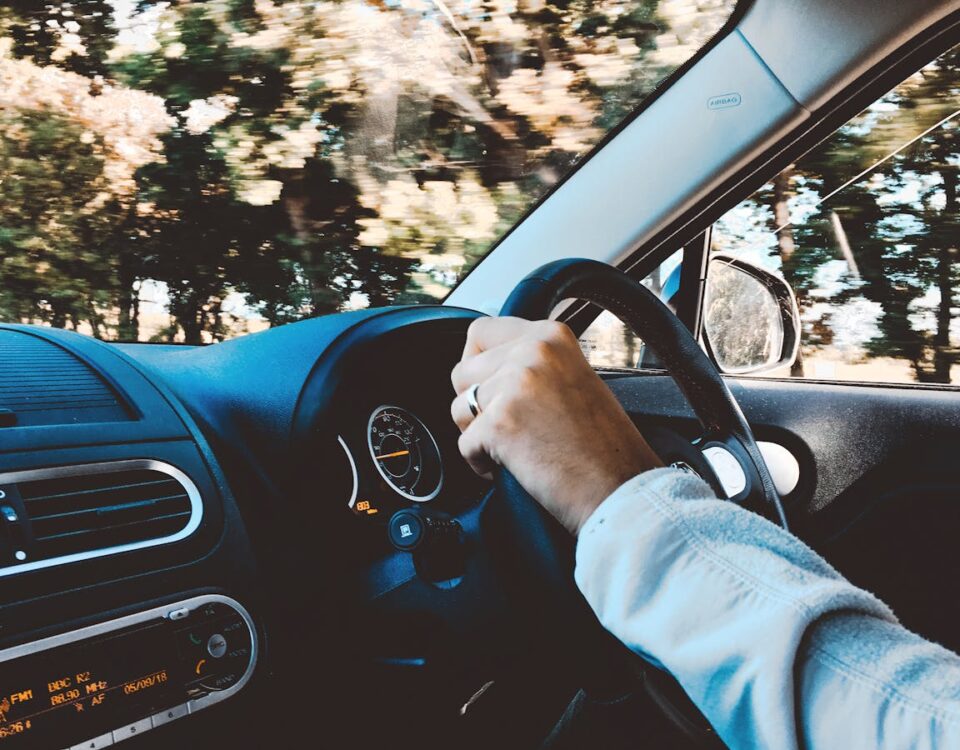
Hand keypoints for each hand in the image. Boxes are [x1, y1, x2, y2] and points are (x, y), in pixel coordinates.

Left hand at [451, 317, 661, 534]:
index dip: (476, 364)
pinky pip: (464, 444)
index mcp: (551, 336)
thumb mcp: (573, 378)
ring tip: (514, 448)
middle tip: (508, 427)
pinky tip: (515, 467)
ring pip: (459, 407)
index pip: (480, 331)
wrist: (620, 489)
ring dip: (476, 434)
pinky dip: (481, 463)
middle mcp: (532, 351)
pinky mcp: (499, 423)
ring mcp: (515, 385)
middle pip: (462, 371)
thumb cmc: (604, 446)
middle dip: (475, 404)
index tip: (490, 387)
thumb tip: (485, 364)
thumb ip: (533, 363)